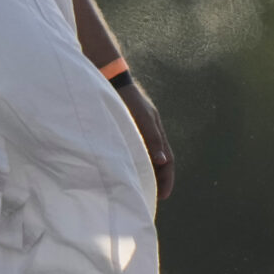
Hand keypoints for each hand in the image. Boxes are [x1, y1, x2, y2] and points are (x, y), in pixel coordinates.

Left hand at [119, 81, 174, 199]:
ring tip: (135, 188)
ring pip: (143, 155)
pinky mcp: (120, 126)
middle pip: (156, 160)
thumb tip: (163, 162)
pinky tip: (120, 169)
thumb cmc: (124, 96)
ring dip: (142, 171)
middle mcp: (147, 131)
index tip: (162, 196)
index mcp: (156, 130)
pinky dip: (129, 161)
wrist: (106, 75)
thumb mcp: (141, 117)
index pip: (167, 160)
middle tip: (148, 197)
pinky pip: (129, 149)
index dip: (166, 179)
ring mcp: (134, 128)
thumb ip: (151, 138)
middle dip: (156, 179)